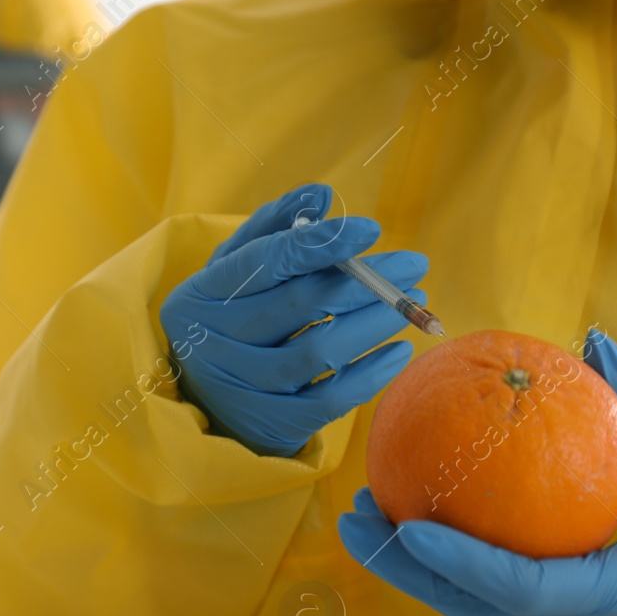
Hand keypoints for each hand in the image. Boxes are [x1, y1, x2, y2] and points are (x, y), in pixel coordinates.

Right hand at [159, 184, 428, 457]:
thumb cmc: (229, 315)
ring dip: (375, 324)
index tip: (372, 229)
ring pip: (319, 352)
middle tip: (414, 267)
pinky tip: (398, 351)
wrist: (202, 397)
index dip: (323, 244)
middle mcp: (216, 340)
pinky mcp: (271, 422)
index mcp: (204, 292)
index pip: (267, 261)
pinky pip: (330, 400)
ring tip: (413, 304)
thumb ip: (275, 226)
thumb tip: (321, 194)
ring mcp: (243, 386)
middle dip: (366, 281)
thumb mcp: (235, 267)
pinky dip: (371, 375)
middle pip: (301, 304)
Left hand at [338, 329, 616, 615]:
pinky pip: (479, 597)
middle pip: (466, 607)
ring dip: (406, 568)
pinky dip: (437, 564)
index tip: (408, 526)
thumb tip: (593, 338)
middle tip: (351, 518)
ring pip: (463, 608)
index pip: (516, 587)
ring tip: (359, 516)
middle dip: (402, 568)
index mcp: (607, 597)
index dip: (459, 561)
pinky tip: (404, 516)